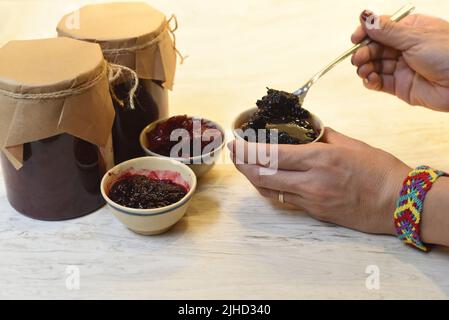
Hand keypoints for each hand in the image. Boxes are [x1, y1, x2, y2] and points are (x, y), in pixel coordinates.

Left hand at [228, 128, 410, 234]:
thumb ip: (322, 135)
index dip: (248, 149)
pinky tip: (266, 179)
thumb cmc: (379, 170)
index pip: (271, 154)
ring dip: (252, 177)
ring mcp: (311, 200)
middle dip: (242, 164)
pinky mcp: (315, 213)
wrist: (398, 202)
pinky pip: (284, 200)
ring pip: (269, 190)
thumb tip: (305, 129)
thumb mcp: (350, 143)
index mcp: (319, 158)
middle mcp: (311, 181)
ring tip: (245, 165)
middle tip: (234, 152)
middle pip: (262, 175)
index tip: (237, 142)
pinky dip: (270, 188)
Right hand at [351, 11, 448, 110]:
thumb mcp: (415, 37)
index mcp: (410, 29)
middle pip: (374, 48)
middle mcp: (405, 48)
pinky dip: (371, 81)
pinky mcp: (401, 86)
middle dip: (364, 52)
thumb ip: (386, 31)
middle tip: (358, 58)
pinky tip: (370, 80)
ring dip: (365, 67)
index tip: (355, 39)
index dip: (366, 33)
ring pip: (375, 66)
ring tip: (364, 70)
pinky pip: (380, 83)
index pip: (381, 29)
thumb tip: (365, 17)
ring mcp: (402, 67)